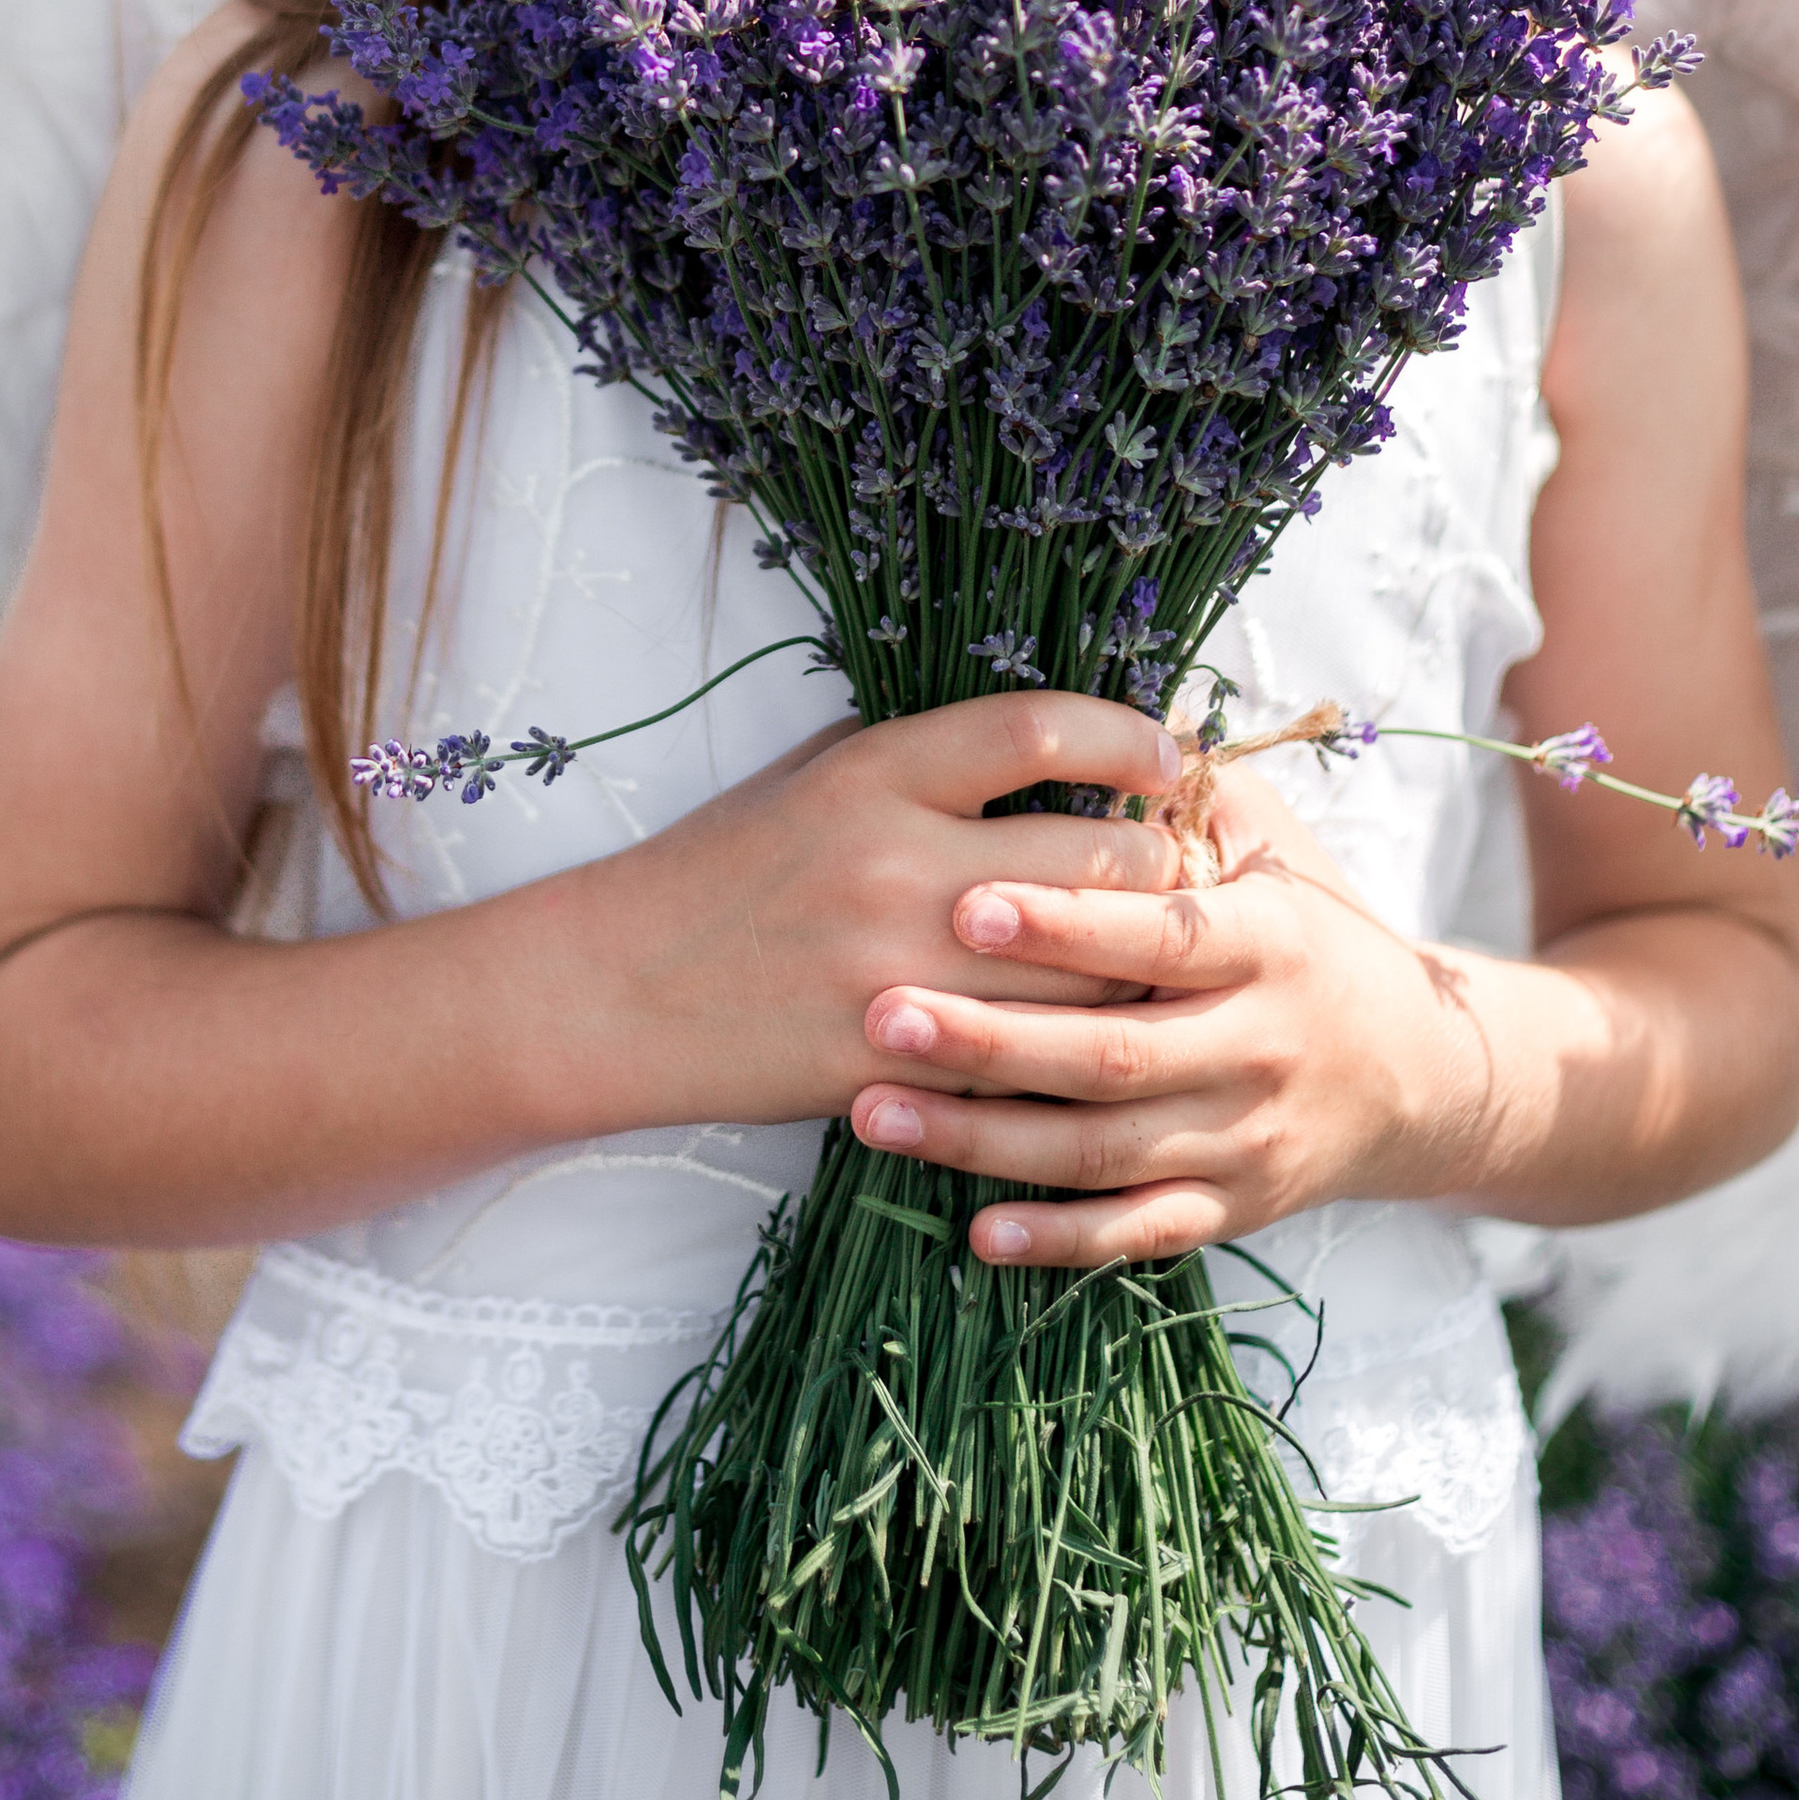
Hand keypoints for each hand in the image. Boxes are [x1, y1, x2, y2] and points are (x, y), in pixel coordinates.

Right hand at [582, 691, 1185, 1135]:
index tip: (1165, 756)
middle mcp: (896, 867)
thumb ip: (924, 756)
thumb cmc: (723, 866)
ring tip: (1160, 952)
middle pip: (1098, 861)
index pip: (1037, 731)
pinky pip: (1036, 1062)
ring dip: (1141, 965)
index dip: (1125, 738)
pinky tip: (1097, 1031)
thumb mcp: (812, 775)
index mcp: (873, 774)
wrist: (621, 991)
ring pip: (1091, 976)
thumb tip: (1058, 746)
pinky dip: (1080, 1047)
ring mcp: (903, 976)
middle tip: (1177, 865)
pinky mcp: (903, 1068)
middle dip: (1160, 864)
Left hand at [845, 759, 1489, 1264]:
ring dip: (985, 1140)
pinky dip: (1059, 1239)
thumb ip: (1189, 793)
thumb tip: (1104, 721)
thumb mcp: (1272, 845)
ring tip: (875, 1110)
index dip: (1066, 925)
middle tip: (881, 1011)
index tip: (966, 902)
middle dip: (991, 1040)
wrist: (1419, 1073)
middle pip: (1114, 1054)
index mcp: (1269, 942)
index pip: (1159, 934)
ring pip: (1106, 1151)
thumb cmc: (1311, 930)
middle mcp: (1260, 1047)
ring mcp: (1244, 1139)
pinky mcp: (1232, 1209)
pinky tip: (975, 1229)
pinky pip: (1137, 1233)